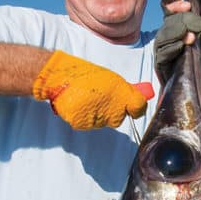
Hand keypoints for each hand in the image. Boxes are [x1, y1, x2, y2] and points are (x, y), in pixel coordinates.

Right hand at [32, 50, 153, 129]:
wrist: (60, 77)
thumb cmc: (86, 75)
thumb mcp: (111, 79)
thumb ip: (126, 91)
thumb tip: (140, 101)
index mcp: (121, 93)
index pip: (138, 107)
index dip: (136, 108)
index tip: (133, 107)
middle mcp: (111, 108)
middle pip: (118, 119)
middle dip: (112, 111)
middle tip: (100, 98)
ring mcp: (96, 117)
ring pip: (102, 122)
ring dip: (97, 114)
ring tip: (86, 99)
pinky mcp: (83, 123)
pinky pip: (88, 124)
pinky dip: (84, 117)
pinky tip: (79, 105)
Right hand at [154, 3, 200, 85]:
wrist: (187, 83)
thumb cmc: (193, 61)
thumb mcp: (199, 40)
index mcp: (172, 28)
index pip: (169, 12)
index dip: (176, 7)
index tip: (187, 6)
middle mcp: (164, 36)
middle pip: (168, 23)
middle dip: (183, 21)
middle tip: (197, 24)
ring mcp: (160, 49)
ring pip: (164, 37)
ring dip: (178, 34)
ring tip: (191, 37)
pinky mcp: (159, 62)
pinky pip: (163, 53)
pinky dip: (173, 48)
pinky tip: (181, 46)